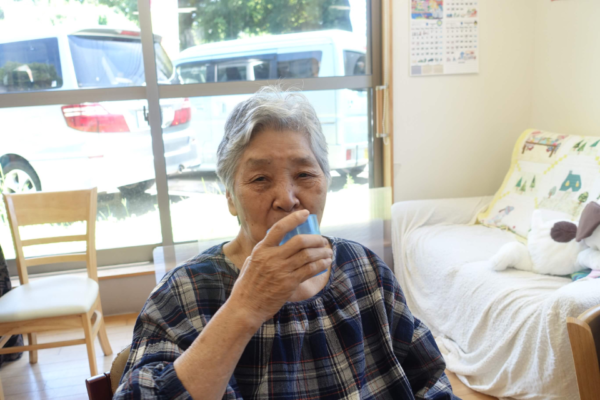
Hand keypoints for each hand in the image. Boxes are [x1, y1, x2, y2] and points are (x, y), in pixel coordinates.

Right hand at [228, 210, 331, 326]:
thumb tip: (274, 243)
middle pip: (300, 241)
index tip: (305, 213)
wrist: (246, 307)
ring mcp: (281, 271)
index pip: (279, 228)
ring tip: (328, 252)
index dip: (294, 218)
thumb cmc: (247, 286)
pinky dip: (321, 265)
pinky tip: (325, 263)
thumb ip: (263, 252)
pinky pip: (310, 270)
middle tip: (322, 240)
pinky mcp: (289, 283)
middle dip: (315, 239)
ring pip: (308, 256)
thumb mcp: (250, 263)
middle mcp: (272, 258)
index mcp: (261, 250)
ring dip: (322, 252)